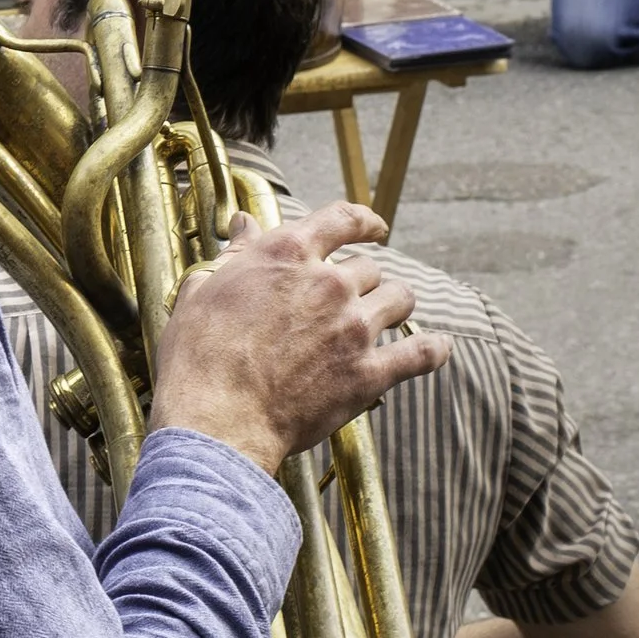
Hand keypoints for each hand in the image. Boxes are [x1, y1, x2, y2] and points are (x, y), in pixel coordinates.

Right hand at [151, 201, 450, 473]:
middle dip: (362, 280)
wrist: (217, 418)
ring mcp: (353, 327)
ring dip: (393, 305)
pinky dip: (434, 350)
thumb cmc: (199, 354)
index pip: (340, 219)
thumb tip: (245, 225)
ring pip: (398, 299)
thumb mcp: (204, 289)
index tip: (374, 227)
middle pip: (368, 268)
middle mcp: (328, 282)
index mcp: (287, 253)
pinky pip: (420, 353)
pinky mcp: (369, 373)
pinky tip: (439, 348)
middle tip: (350, 298)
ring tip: (387, 316)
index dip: (363, 220)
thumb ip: (236, 254)